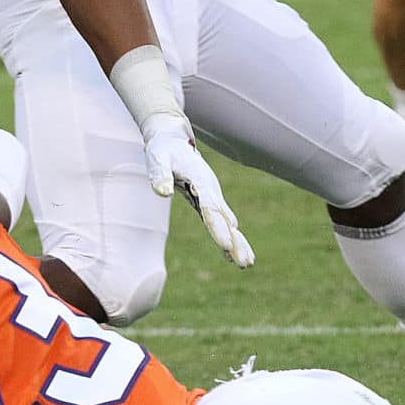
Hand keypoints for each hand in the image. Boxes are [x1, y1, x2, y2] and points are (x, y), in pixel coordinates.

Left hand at [143, 115, 253, 268]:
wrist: (173, 139)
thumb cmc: (163, 149)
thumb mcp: (157, 157)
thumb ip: (159, 174)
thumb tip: (162, 193)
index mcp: (200, 180)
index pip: (210, 208)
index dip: (217, 227)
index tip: (225, 246)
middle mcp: (211, 190)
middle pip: (224, 220)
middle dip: (235, 242)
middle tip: (245, 263)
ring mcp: (212, 195)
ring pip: (228, 222)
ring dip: (238, 243)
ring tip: (247, 264)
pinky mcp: (209, 199)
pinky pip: (221, 220)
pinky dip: (231, 236)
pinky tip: (232, 252)